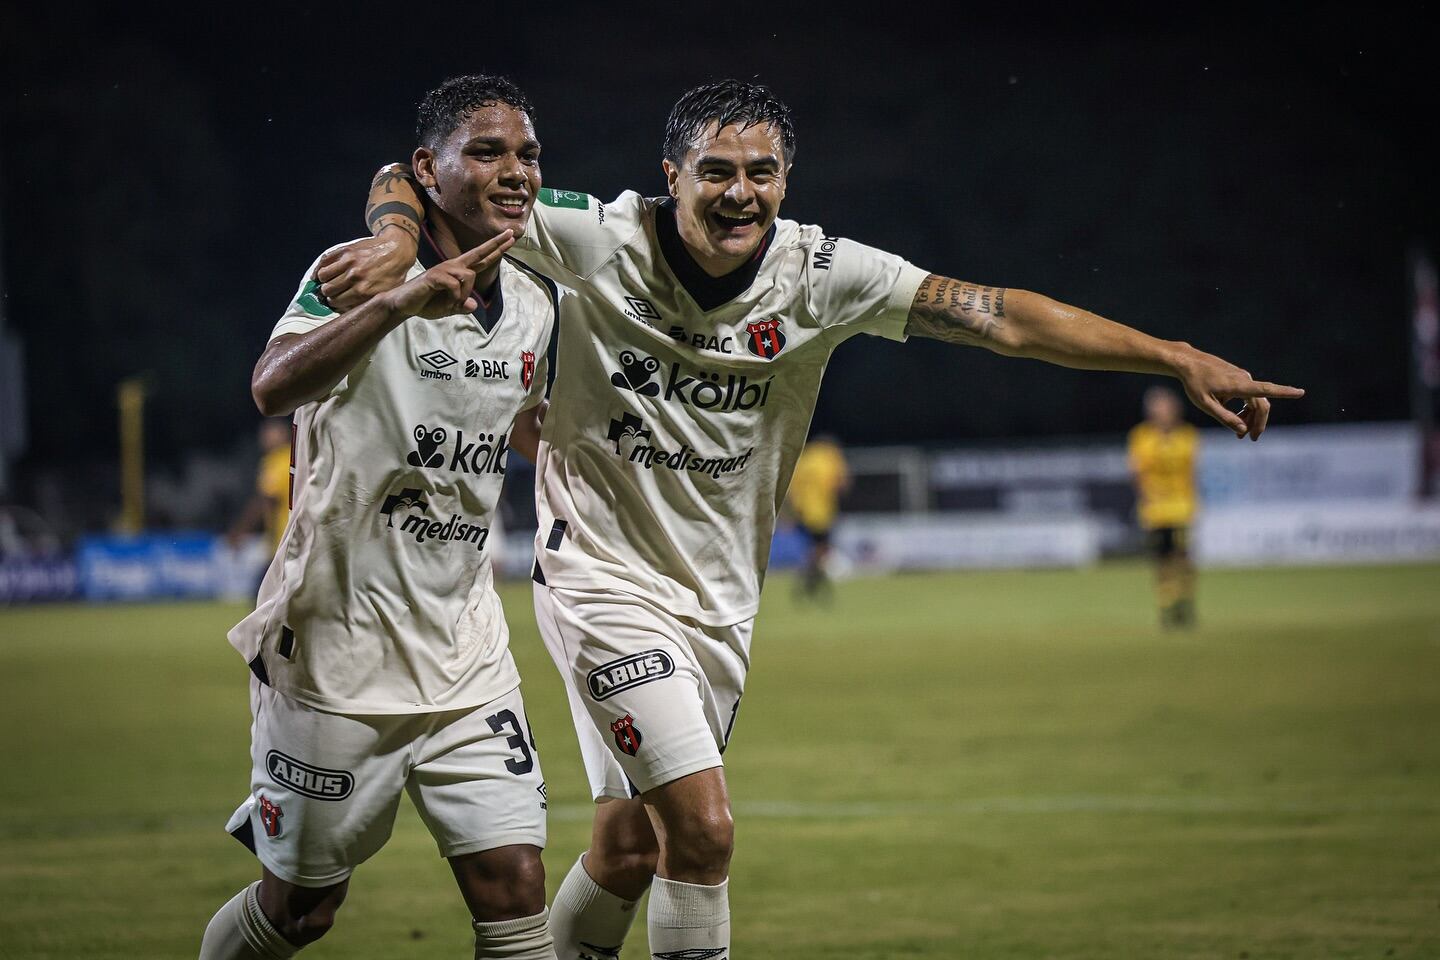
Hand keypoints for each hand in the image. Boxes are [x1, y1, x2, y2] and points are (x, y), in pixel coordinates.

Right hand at [315, 233, 417, 311]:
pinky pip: (324, 261)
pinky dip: (319, 268)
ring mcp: (348, 263)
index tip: (336, 301)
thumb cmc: (393, 275)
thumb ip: (366, 304)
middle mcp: (354, 277)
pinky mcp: (345, 250)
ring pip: (323, 276)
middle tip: (332, 292)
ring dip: (324, 280)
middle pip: (327, 290)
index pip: (336, 302)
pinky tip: (320, 273)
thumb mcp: (385, 295)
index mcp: (364, 292)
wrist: (397, 250)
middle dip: (328, 293)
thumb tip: (346, 311)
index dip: (334, 303)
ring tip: (329, 281)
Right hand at [377, 231, 514, 319]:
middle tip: (512, 235)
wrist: (404, 304)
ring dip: (464, 294)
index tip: (510, 239)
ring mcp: (444, 269)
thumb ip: (462, 306)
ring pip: (468, 277)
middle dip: (496, 244)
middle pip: (479, 253)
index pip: (481, 259)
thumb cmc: (427, 303)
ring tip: (452, 303)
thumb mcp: (450, 308)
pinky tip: (445, 302)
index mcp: (458, 272)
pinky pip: (455, 286)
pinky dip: (454, 298)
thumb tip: (474, 305)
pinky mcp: (435, 275)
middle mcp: (453, 266)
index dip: (496, 249)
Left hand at [1173, 346, 1303, 439]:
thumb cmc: (1194, 383)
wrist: (1187, 362)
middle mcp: (1244, 379)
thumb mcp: (1206, 405)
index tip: (1300, 392)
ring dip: (1250, 417)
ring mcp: (1242, 377)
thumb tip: (1242, 430)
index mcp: (1238, 385)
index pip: (1266, 390)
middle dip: (1258, 423)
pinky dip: (1245, 408)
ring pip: (1255, 400)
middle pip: (1261, 404)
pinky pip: (1248, 395)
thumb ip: (1224, 418)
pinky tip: (1235, 417)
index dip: (1284, 392)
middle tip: (1251, 439)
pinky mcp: (1238, 377)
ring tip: (1240, 433)